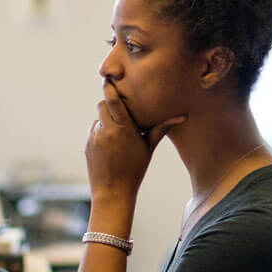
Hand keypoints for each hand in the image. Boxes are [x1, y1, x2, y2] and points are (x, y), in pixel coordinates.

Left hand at [85, 82, 184, 203]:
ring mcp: (95, 138)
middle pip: (102, 104)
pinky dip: (101, 134)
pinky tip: (110, 148)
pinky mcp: (88, 145)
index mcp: (124, 129)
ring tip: (118, 136)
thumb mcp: (148, 148)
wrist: (113, 192)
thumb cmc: (135, 170)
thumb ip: (161, 129)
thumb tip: (183, 117)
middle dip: (109, 105)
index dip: (109, 88)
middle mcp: (107, 131)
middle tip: (119, 110)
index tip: (109, 79)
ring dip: (106, 121)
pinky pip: (94, 131)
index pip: (112, 100)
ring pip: (99, 118)